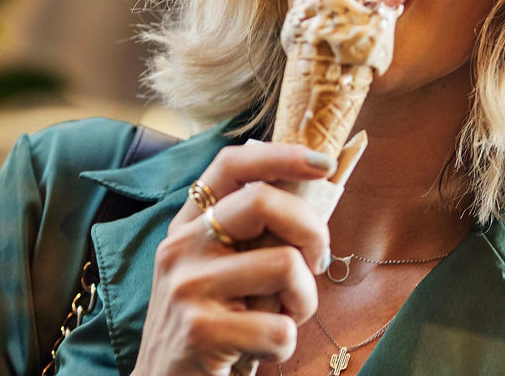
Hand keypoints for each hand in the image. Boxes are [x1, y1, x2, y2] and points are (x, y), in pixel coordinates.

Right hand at [131, 140, 334, 375]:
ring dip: (304, 300)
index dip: (282, 155)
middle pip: (263, 202)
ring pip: (284, 265)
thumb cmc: (211, 327)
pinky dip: (286, 343)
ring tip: (284, 317)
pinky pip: (279, 326)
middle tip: (317, 262)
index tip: (323, 163)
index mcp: (187, 226)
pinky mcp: (200, 331)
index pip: (231, 165)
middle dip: (312, 230)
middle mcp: (181, 248)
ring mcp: (187, 287)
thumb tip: (308, 186)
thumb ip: (251, 234)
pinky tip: (260, 349)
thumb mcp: (218, 271)